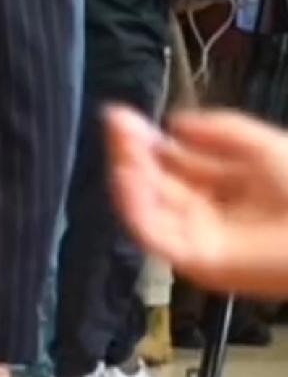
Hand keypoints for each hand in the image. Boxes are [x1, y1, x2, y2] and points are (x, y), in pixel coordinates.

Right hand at [105, 105, 287, 297]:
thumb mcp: (261, 146)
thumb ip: (220, 131)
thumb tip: (173, 123)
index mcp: (219, 188)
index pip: (169, 164)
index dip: (146, 140)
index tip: (123, 116)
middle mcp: (202, 214)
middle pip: (153, 184)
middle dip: (130, 153)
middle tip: (115, 122)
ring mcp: (197, 238)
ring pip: (146, 209)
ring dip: (127, 177)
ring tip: (121, 146)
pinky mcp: (196, 260)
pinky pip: (154, 235)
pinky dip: (135, 208)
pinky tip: (128, 177)